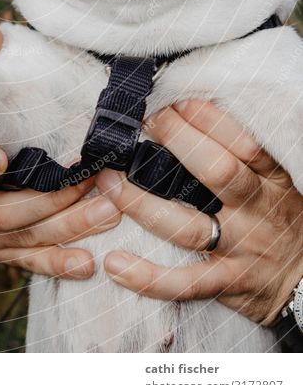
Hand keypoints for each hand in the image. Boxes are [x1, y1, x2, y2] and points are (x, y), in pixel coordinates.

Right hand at [0, 24, 119, 279]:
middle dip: (45, 200)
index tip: (2, 158)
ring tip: (108, 211)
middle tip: (90, 182)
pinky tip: (87, 262)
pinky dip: (57, 263)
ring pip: (19, 239)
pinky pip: (29, 262)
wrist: (6, 139)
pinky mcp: (5, 249)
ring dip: (64, 228)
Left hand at [98, 100, 302, 324]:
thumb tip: (190, 107)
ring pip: (188, 226)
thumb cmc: (278, 216)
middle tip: (143, 123)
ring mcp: (240, 247)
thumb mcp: (274, 179)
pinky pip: (185, 283)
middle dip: (178, 142)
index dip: (208, 119)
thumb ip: (241, 152)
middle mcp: (256, 210)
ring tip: (107, 183)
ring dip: (142, 204)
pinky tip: (114, 264)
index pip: (244, 143)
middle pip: (219, 172)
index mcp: (270, 179)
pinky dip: (148, 278)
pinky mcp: (226, 282)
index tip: (174, 101)